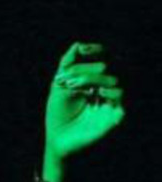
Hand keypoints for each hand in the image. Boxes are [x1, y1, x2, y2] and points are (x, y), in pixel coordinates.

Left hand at [45, 41, 125, 163]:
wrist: (58, 137)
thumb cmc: (58, 111)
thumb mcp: (59, 84)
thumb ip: (67, 64)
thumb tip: (77, 44)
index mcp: (95, 79)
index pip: (106, 57)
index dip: (97, 50)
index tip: (82, 49)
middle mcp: (107, 88)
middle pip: (112, 65)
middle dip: (88, 67)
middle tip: (69, 77)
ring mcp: (113, 102)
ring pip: (117, 79)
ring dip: (93, 77)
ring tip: (75, 85)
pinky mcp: (116, 116)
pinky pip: (123, 98)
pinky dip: (111, 91)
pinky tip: (97, 93)